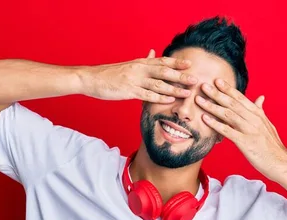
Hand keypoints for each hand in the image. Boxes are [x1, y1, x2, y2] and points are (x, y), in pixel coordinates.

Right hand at [80, 49, 198, 102]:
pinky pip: (147, 94)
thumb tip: (153, 52)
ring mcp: (134, 80)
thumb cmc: (110, 74)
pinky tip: (169, 100)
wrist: (92, 79)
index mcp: (140, 63)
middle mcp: (140, 69)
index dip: (176, 63)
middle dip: (180, 75)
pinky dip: (159, 97)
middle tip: (195, 79)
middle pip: (164, 71)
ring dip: (174, 88)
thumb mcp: (128, 64)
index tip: (190, 64)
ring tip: (187, 92)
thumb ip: (143, 61)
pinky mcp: (129, 91)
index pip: (162, 61)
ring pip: (158, 84)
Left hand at [196, 78, 286, 180]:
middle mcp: (254, 119)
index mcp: (258, 114)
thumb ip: (260, 111)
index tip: (217, 80)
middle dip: (216, 93)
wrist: (281, 163)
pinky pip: (227, 131)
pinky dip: (215, 124)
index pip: (241, 98)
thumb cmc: (273, 147)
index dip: (228, 89)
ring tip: (199, 99)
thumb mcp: (268, 125)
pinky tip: (205, 119)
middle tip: (203, 85)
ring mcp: (250, 130)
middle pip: (232, 103)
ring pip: (228, 114)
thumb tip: (260, 97)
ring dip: (212, 106)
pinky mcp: (245, 142)